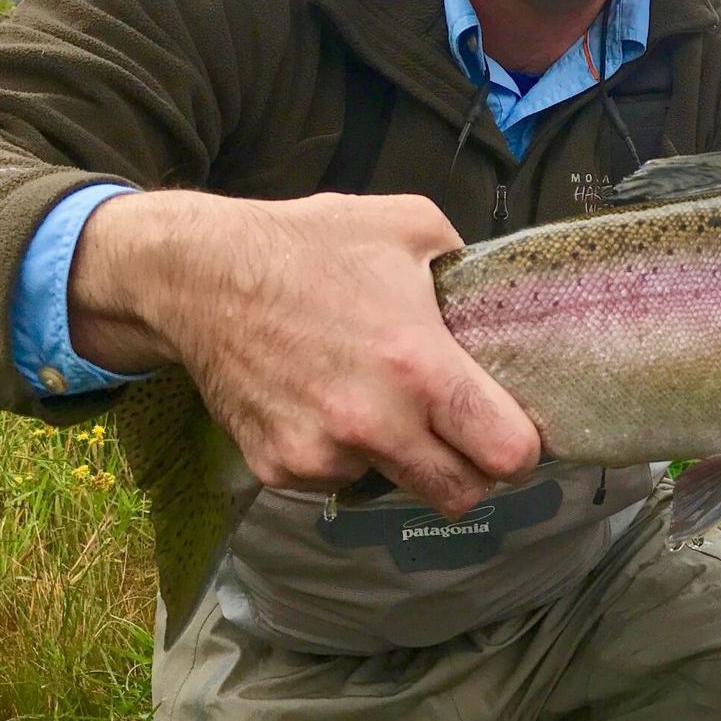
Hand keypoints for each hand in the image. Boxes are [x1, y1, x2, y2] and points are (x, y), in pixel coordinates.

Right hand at [68, 190, 540, 515]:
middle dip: (471, 469)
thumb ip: (468, 267)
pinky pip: (338, 478)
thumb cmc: (309, 244)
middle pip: (460, 495)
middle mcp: (375, 424)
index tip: (514, 429)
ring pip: (396, 486)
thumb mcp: (410, 225)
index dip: (522, 447)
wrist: (197, 276)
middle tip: (460, 431)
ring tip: (376, 398)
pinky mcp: (280, 469)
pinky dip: (344, 452)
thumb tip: (500, 299)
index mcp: (420, 368)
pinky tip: (326, 401)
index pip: (506, 454)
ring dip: (402, 457)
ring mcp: (323, 455)